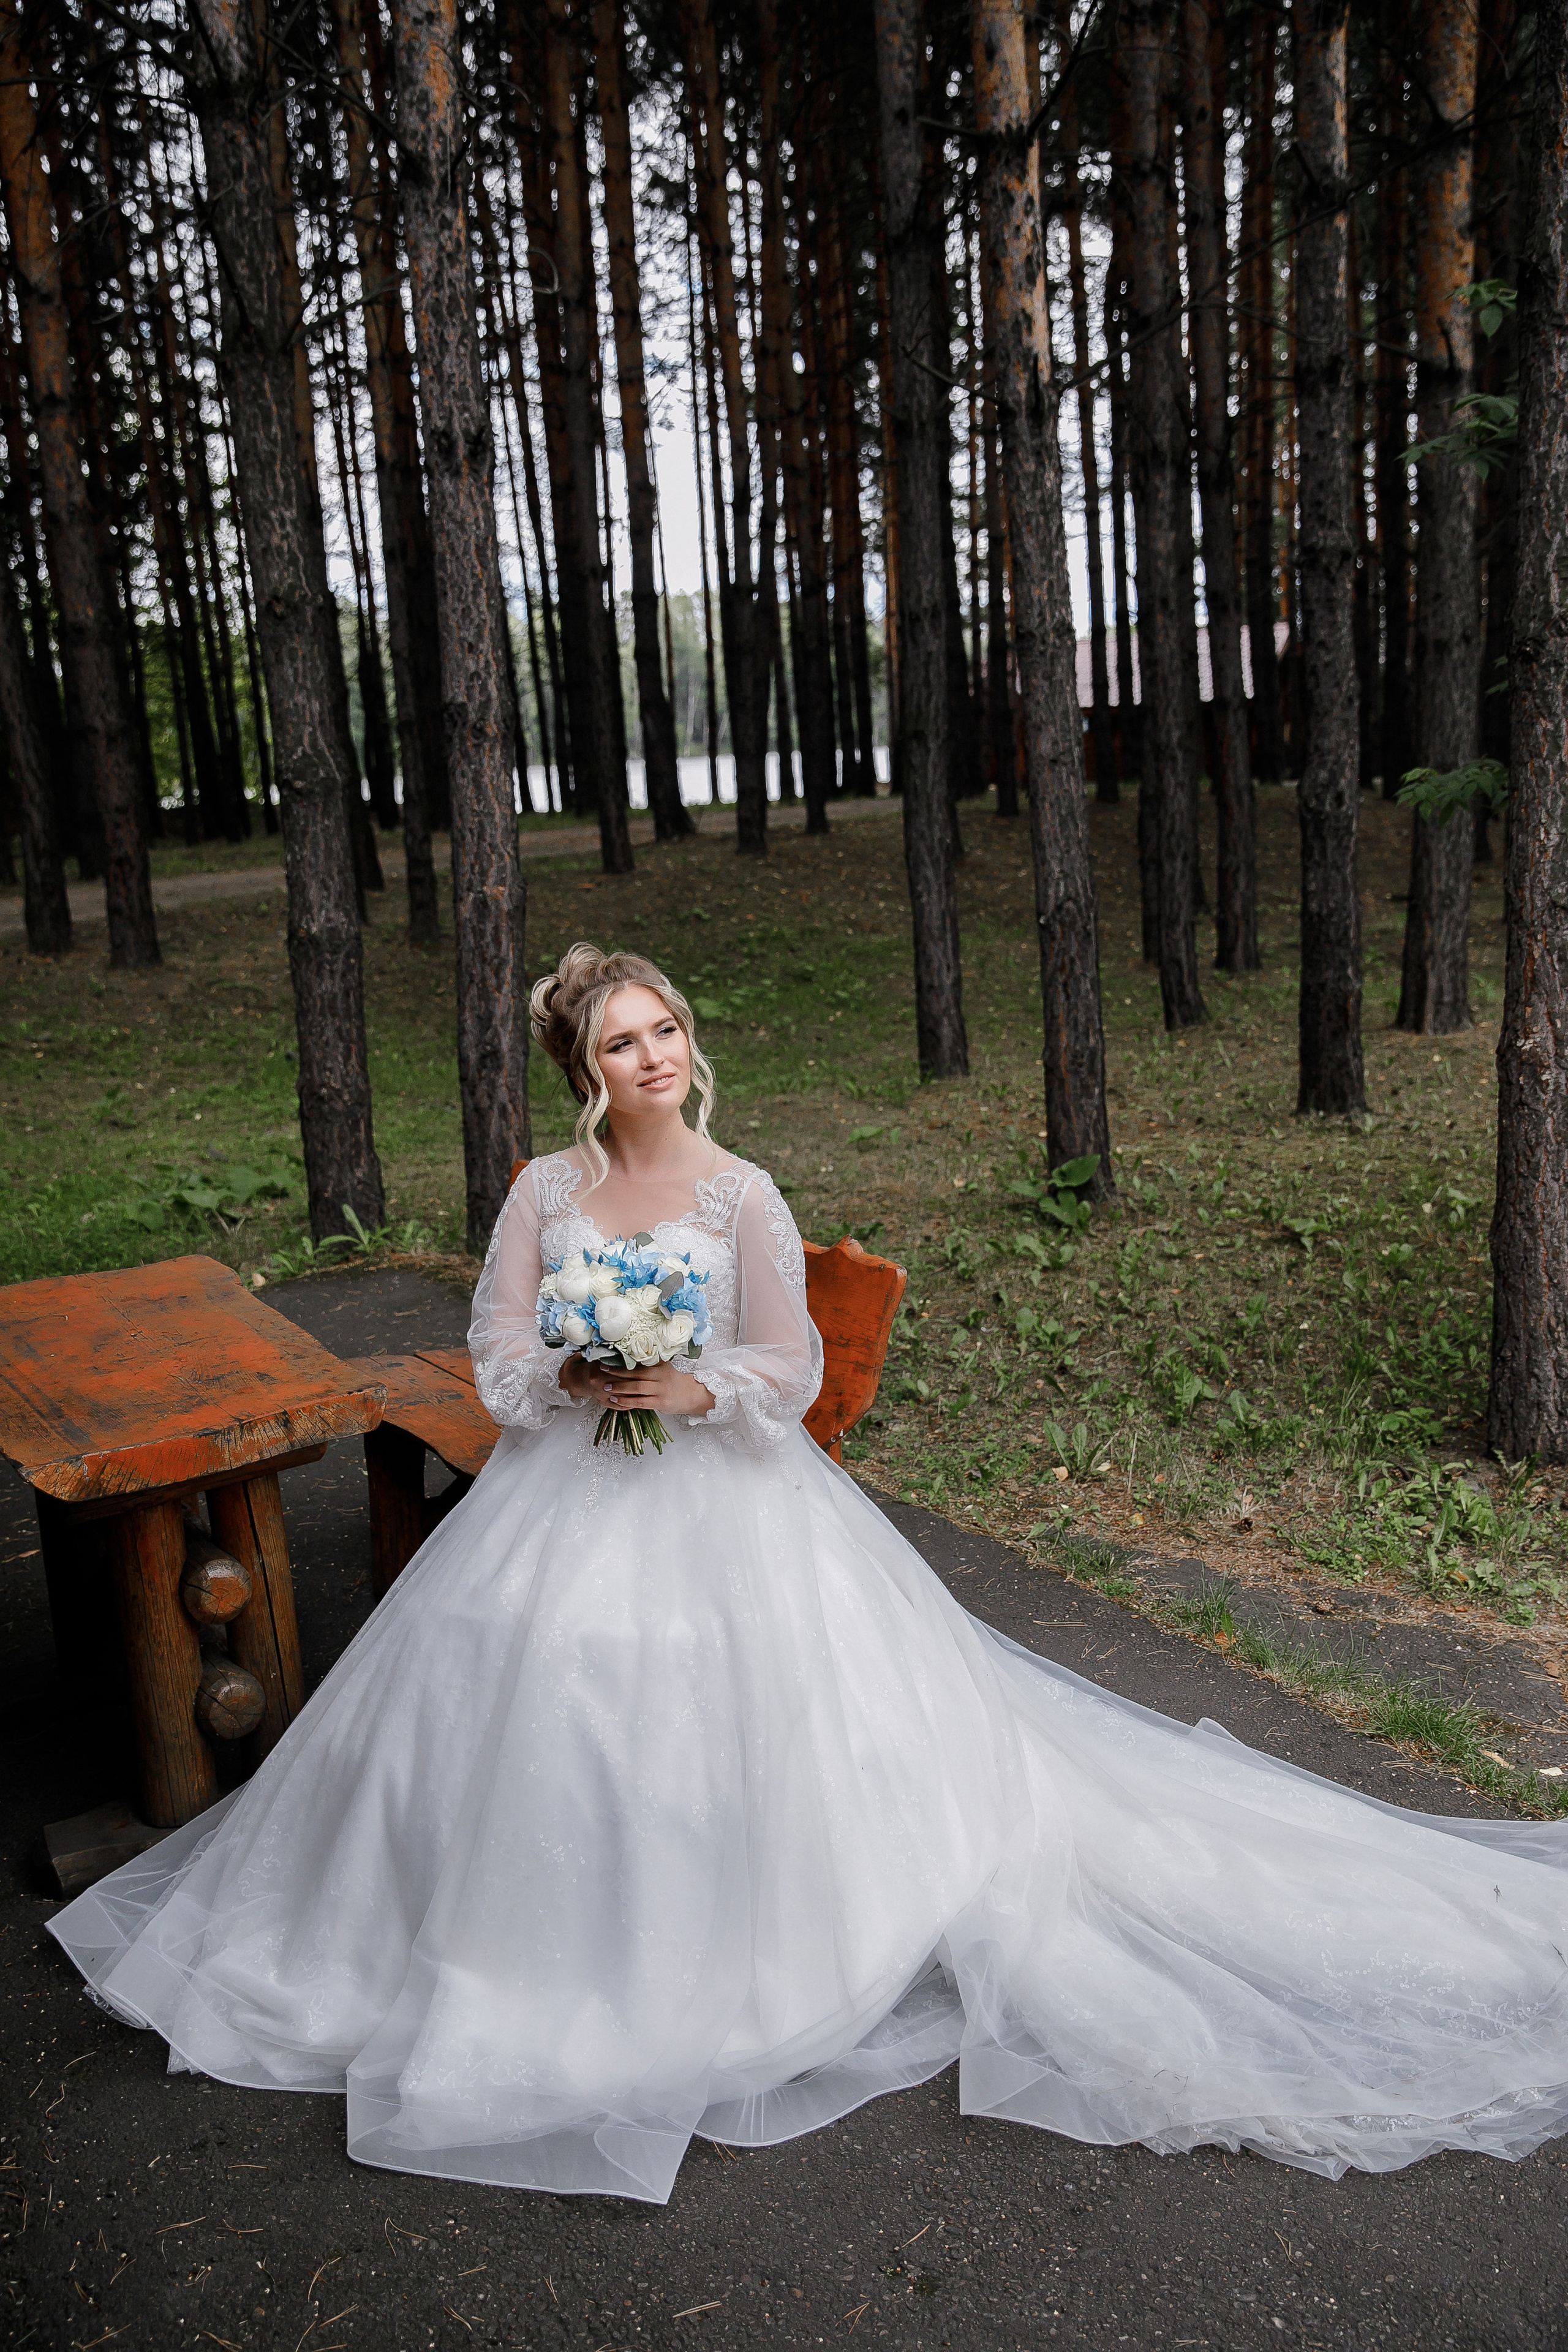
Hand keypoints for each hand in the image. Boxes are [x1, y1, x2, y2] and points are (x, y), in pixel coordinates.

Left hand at [559, 1355, 714, 1417]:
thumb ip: (649, 1364)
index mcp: (660, 1365)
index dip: (622, 1360)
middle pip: (635, 1373)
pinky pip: (640, 1402)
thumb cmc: (673, 1381)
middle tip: (602, 1369)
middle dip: (617, 1371)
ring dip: (619, 1388)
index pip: (639, 1361)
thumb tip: (627, 1357)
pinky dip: (626, 1401)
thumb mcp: (664, 1368)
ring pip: (636, 1388)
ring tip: (606, 1387)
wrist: (692, 1395)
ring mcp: (660, 1390)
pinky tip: (616, 1401)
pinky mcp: (660, 1403)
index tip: (608, 1357)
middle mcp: (660, 1376)